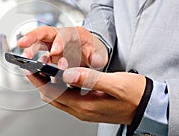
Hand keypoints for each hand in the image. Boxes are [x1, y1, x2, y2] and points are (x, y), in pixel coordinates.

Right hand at [17, 26, 107, 68]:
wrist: (92, 55)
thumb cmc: (95, 52)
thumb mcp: (101, 55)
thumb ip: (97, 58)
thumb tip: (91, 61)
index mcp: (75, 33)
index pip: (64, 33)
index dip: (59, 42)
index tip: (54, 52)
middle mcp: (61, 36)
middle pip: (45, 32)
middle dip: (32, 36)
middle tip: (22, 43)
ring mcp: (53, 44)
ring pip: (38, 43)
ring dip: (29, 51)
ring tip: (24, 59)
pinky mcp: (48, 54)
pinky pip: (38, 55)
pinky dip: (34, 62)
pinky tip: (30, 68)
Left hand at [26, 61, 146, 124]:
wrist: (148, 106)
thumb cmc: (135, 95)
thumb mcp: (115, 83)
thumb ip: (90, 78)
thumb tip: (68, 73)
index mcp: (85, 105)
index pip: (52, 94)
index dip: (39, 80)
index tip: (30, 68)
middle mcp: (81, 110)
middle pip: (51, 97)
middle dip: (40, 82)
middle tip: (33, 67)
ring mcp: (84, 109)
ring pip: (58, 97)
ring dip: (49, 83)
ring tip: (45, 68)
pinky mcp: (88, 106)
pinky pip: (67, 97)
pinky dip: (60, 86)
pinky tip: (62, 75)